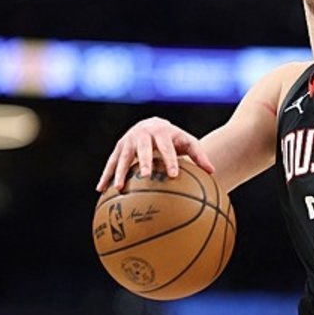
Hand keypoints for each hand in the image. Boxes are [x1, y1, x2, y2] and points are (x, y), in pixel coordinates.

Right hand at [96, 117, 215, 191]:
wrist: (152, 123)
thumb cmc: (174, 138)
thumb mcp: (187, 142)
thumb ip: (199, 155)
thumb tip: (213, 172)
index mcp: (161, 133)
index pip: (167, 147)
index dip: (170, 160)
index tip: (173, 175)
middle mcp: (142, 135)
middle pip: (142, 149)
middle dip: (143, 162)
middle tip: (144, 176)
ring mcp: (128, 141)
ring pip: (122, 157)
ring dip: (119, 172)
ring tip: (118, 188)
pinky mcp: (118, 148)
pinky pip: (111, 163)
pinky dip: (106, 175)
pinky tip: (100, 190)